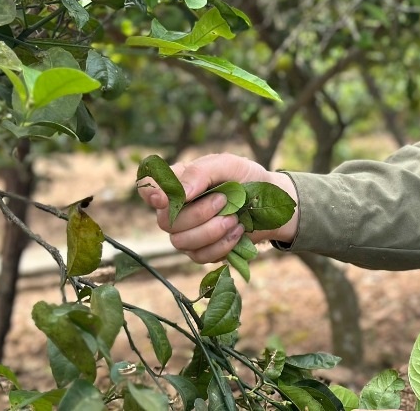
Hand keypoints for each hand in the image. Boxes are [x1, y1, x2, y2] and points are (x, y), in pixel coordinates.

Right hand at [137, 153, 299, 263]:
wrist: (272, 203)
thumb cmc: (247, 178)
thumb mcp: (228, 164)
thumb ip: (201, 172)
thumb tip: (179, 193)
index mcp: (177, 182)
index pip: (147, 188)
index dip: (149, 193)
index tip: (164, 198)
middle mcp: (175, 209)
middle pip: (166, 220)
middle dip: (198, 213)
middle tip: (225, 200)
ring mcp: (186, 232)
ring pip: (180, 242)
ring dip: (211, 230)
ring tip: (234, 218)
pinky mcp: (201, 251)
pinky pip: (199, 256)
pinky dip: (221, 244)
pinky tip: (237, 231)